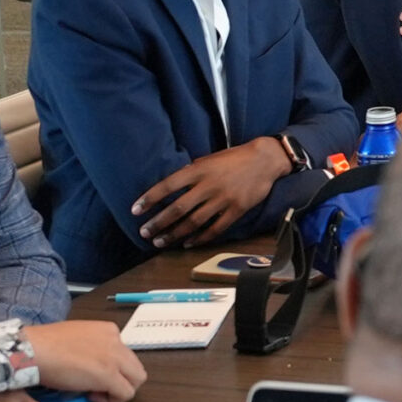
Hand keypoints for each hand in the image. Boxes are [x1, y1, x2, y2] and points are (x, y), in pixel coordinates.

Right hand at [19, 319, 147, 401]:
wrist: (33, 349)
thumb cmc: (43, 345)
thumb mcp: (75, 339)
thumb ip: (90, 348)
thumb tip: (92, 365)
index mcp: (108, 330)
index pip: (124, 353)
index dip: (111, 368)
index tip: (92, 374)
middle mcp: (116, 341)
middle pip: (135, 367)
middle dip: (121, 380)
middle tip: (98, 388)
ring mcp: (115, 357)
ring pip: (137, 380)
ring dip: (119, 390)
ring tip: (95, 393)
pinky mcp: (109, 375)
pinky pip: (126, 394)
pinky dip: (112, 400)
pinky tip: (91, 397)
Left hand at [131, 140, 290, 246]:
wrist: (265, 160)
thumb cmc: (234, 158)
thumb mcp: (209, 159)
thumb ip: (191, 172)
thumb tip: (171, 186)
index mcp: (199, 170)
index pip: (168, 186)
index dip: (150, 199)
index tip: (135, 210)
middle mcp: (209, 185)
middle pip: (178, 208)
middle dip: (158, 223)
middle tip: (144, 232)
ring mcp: (223, 199)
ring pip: (194, 222)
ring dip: (175, 234)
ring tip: (160, 242)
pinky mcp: (237, 210)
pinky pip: (215, 228)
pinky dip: (200, 238)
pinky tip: (188, 243)